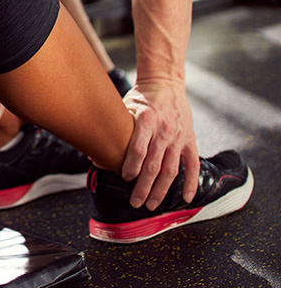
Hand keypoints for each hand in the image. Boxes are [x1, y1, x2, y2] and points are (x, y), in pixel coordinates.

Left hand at [120, 78, 198, 208]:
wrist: (165, 83)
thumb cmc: (140, 98)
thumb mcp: (124, 106)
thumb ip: (117, 128)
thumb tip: (95, 150)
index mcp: (146, 120)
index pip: (139, 150)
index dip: (131, 167)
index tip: (123, 178)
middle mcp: (164, 131)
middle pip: (154, 165)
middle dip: (144, 187)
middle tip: (135, 203)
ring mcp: (179, 137)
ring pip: (171, 170)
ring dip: (161, 190)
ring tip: (152, 205)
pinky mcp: (190, 140)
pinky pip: (192, 165)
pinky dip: (190, 183)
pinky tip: (185, 198)